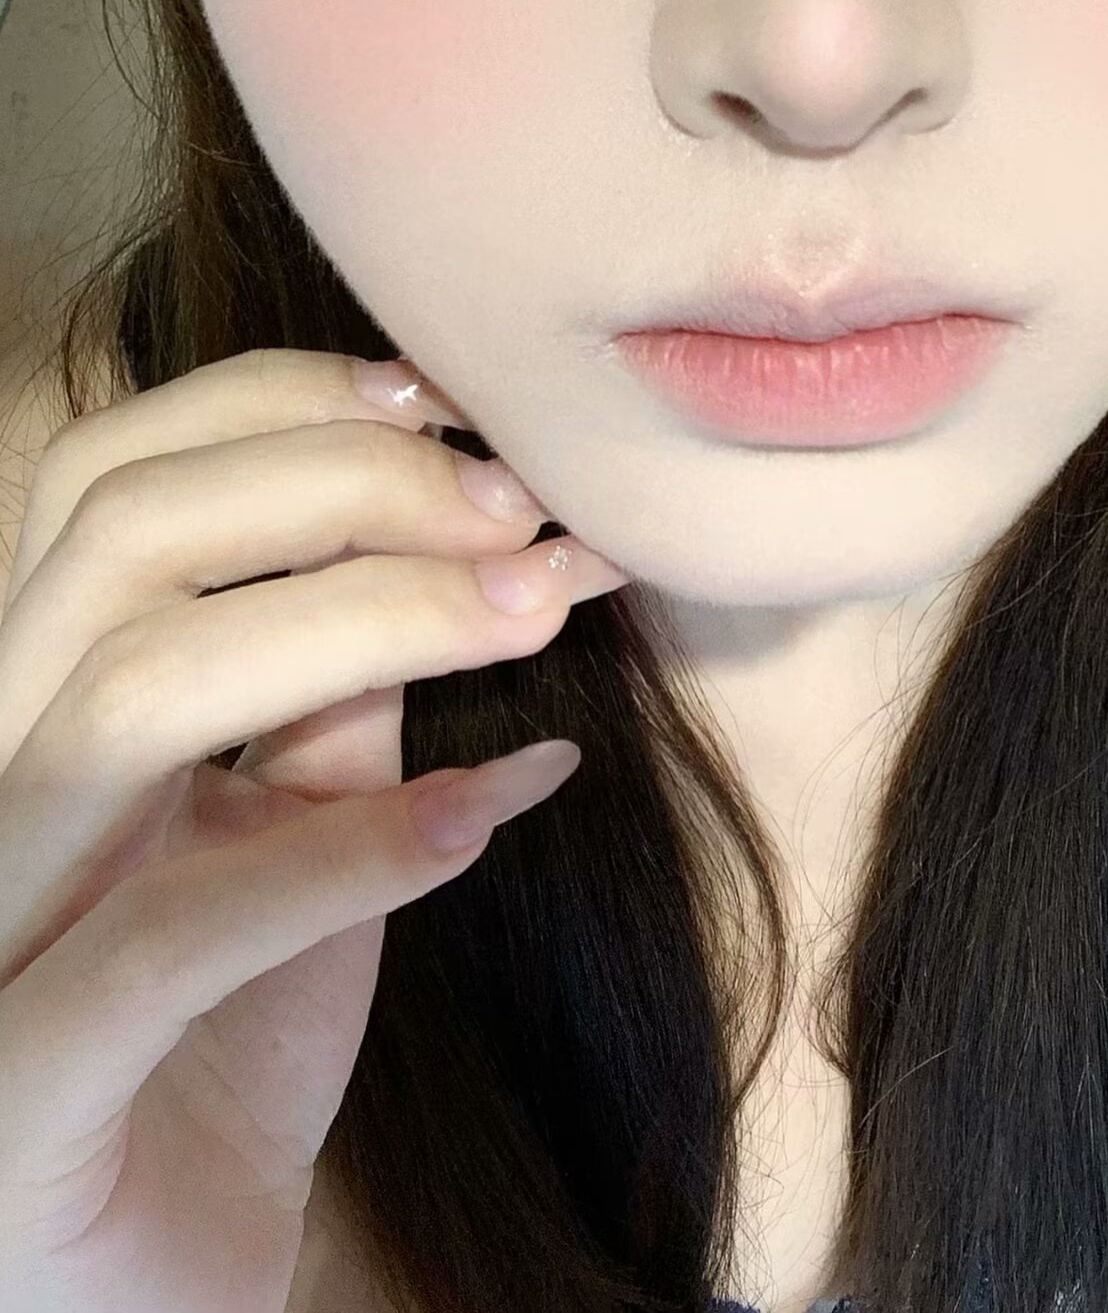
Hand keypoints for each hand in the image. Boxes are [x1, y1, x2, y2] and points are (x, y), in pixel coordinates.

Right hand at [0, 347, 624, 1312]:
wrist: (158, 1295)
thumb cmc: (224, 1040)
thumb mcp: (295, 827)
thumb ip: (335, 687)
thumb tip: (464, 525)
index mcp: (35, 701)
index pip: (110, 480)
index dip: (276, 409)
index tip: (450, 406)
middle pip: (120, 543)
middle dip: (345, 488)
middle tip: (524, 510)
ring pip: (128, 699)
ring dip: (364, 622)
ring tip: (534, 610)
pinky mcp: (19, 1088)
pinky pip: (169, 934)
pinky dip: (353, 853)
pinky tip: (500, 797)